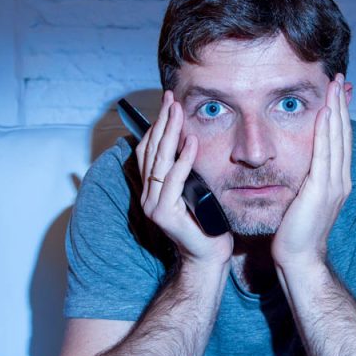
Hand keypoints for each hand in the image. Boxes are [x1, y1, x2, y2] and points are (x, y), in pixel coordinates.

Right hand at [136, 91, 233, 268]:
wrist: (208, 256)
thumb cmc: (206, 223)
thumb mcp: (195, 190)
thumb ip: (187, 172)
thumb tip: (190, 142)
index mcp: (152, 189)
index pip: (148, 150)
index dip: (156, 126)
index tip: (167, 104)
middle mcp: (147, 195)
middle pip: (151, 150)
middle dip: (161, 121)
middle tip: (170, 99)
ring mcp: (153, 205)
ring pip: (159, 161)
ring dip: (169, 133)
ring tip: (177, 111)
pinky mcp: (165, 213)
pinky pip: (174, 179)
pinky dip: (183, 159)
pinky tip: (190, 141)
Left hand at [272, 74, 351, 270]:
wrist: (299, 258)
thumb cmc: (295, 233)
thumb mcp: (302, 200)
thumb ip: (305, 181)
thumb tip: (298, 167)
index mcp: (337, 181)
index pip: (340, 141)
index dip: (340, 116)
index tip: (337, 93)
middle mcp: (341, 179)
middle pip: (343, 134)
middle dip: (341, 105)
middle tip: (340, 79)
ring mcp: (334, 184)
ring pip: (337, 139)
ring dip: (336, 110)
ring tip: (335, 86)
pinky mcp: (322, 189)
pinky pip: (325, 153)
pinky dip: (327, 131)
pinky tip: (325, 113)